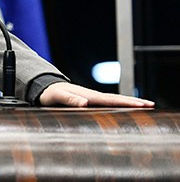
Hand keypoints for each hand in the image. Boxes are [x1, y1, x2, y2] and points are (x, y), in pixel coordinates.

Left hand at [39, 81, 154, 107]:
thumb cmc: (51, 94)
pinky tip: (127, 108)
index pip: (111, 100)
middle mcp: (92, 95)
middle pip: (117, 98)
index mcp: (88, 96)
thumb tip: (85, 103)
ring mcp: (92, 98)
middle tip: (151, 104)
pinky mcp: (90, 101)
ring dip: (129, 102)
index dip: (126, 102)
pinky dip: (120, 104)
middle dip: (134, 101)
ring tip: (145, 105)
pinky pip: (109, 103)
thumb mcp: (58, 97)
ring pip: (114, 100)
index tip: (141, 104)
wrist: (45, 89)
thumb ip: (70, 100)